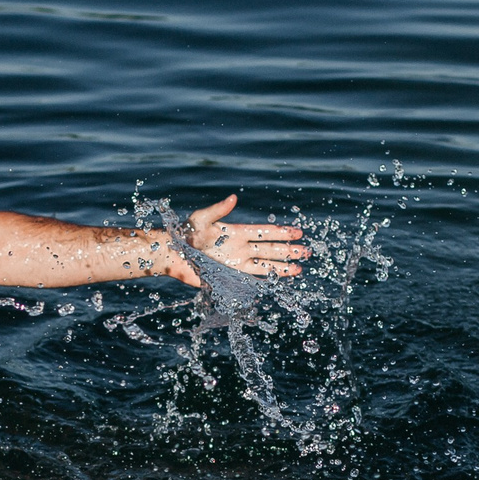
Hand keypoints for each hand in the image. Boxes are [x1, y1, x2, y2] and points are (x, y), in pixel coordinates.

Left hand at [174, 194, 305, 285]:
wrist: (171, 254)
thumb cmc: (184, 234)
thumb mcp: (201, 219)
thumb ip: (218, 210)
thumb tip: (235, 197)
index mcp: (236, 232)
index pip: (264, 232)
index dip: (281, 232)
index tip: (298, 232)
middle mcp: (239, 248)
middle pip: (270, 249)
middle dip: (289, 250)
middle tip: (307, 251)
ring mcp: (236, 264)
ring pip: (265, 265)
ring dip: (282, 267)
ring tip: (299, 268)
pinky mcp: (229, 277)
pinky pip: (251, 279)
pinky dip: (265, 280)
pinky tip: (278, 281)